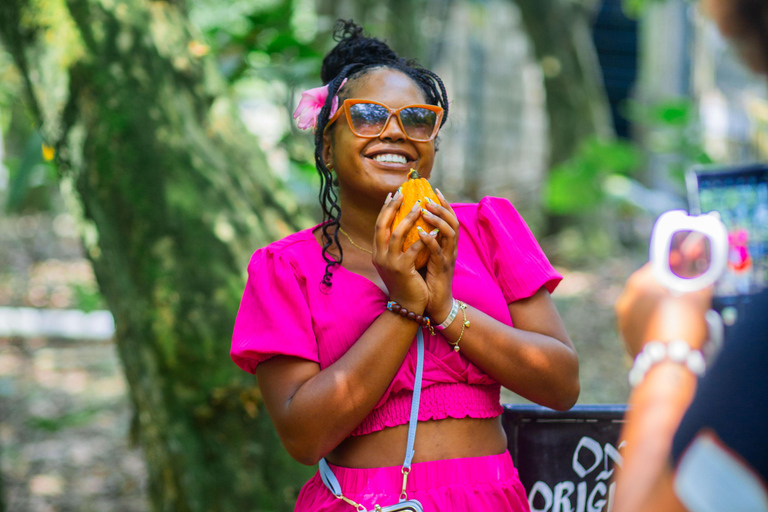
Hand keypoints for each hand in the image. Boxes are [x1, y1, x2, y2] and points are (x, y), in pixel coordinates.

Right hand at [373, 190, 428, 312]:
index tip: (393, 194)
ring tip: (420, 206)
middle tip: (403, 192)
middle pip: (382, 226)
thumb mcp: (397, 262)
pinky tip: (435, 230)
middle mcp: (379, 256)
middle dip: (392, 207)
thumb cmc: (407, 282)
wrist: (408, 306)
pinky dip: (425, 238)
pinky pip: (414, 249)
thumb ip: (398, 246)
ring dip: (408, 218)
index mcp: (377, 253)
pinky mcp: (402, 270)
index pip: (379, 226)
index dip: (385, 209)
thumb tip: (405, 224)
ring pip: (396, 234)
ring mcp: (389, 263)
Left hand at [418, 188, 459, 322]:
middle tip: (427, 196)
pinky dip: (430, 240)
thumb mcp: (424, 255)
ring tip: (424, 209)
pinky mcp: (442, 269)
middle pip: (453, 221)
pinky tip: (420, 232)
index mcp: (446, 244)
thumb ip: (421, 241)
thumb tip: (407, 224)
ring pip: (449, 233)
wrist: (433, 303)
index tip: (432, 189)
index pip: (448, 218)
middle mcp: (450, 248)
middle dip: (441, 207)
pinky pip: (438, 252)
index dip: (443, 203)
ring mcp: (448, 258)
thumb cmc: (427, 279)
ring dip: (437, 219)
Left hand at [614, 263, 712, 356]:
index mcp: (638, 284)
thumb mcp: (697, 299)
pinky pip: (644, 325)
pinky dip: (657, 324)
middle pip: (651, 287)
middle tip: (688, 293)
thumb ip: (698, 282)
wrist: (667, 366)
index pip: (659, 266)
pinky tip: (672, 331)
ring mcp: (623, 322)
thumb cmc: (681, 327)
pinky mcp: (627, 340)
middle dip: (670, 288)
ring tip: (682, 315)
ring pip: (647, 307)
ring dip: (663, 308)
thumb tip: (700, 275)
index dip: (677, 264)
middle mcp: (625, 301)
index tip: (688, 265)